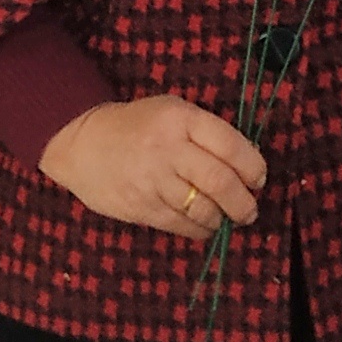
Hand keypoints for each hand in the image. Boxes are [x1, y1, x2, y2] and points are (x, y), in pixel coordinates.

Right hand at [37, 94, 265, 240]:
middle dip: (243, 201)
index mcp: (181, 118)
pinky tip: (205, 227)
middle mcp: (168, 149)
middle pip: (219, 181)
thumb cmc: (137, 125)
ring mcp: (153, 180)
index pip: (230, 144)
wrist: (83, 144)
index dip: (252, 166)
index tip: (259, 179)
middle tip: (250, 210)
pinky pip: (179, 225)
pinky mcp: (140, 207)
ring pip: (202, 208)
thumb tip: (245, 163)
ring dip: (223, 218)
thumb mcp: (172, 111)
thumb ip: (205, 132)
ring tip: (229, 218)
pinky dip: (199, 230)